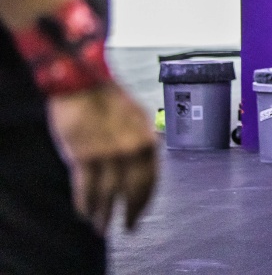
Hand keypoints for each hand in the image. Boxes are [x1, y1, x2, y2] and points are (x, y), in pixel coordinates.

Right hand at [47, 82, 158, 234]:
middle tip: (127, 227)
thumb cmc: (109, 98)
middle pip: (132, 191)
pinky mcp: (83, 155)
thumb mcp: (136, 117)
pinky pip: (85, 188)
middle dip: (130, 213)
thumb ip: (142, 139)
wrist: (84, 83)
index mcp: (146, 139)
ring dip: (104, 213)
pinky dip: (85, 203)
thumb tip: (147, 160)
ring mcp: (107, 153)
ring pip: (108, 194)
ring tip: (102, 226)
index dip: (145, 200)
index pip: (150, 179)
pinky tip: (86, 212)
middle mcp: (130, 149)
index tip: (140, 213)